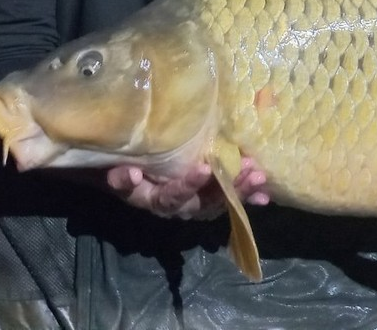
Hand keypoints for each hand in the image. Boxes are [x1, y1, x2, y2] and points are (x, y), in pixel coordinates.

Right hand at [105, 157, 268, 219]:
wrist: (125, 175)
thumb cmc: (120, 168)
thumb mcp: (112, 173)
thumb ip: (120, 178)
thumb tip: (131, 174)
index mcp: (156, 201)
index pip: (173, 197)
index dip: (188, 185)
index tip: (204, 169)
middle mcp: (179, 208)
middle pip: (206, 203)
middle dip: (230, 188)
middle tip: (250, 172)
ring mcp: (196, 204)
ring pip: (221, 202)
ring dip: (242, 191)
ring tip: (260, 177)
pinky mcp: (208, 198)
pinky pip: (229, 201)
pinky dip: (247, 198)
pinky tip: (264, 195)